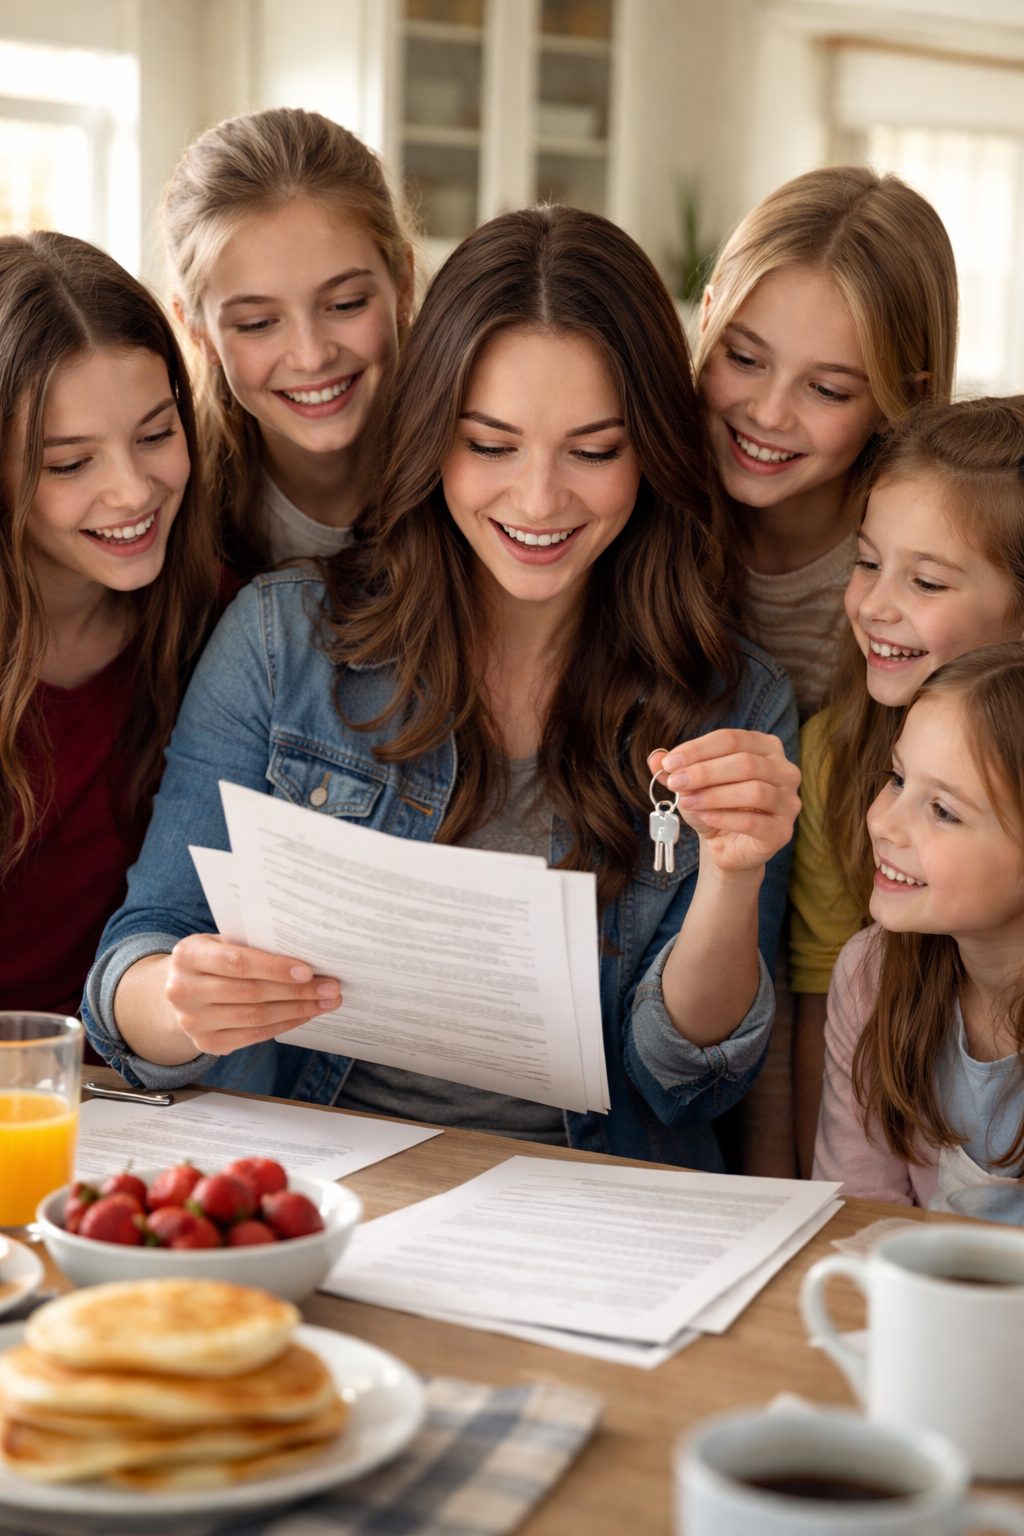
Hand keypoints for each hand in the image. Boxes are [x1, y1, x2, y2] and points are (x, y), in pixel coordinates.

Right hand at [164, 934, 341, 1055]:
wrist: (182, 990)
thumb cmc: (214, 959)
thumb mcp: (222, 942)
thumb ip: (252, 945)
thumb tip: (307, 954)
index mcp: (188, 955)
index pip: (237, 962)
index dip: (274, 968)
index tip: (308, 971)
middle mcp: (183, 990)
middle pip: (250, 992)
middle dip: (297, 991)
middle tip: (331, 987)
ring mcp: (192, 1021)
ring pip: (256, 1017)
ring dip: (297, 1009)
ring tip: (326, 1002)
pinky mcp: (206, 1044)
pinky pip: (254, 1036)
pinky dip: (285, 1024)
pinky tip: (306, 1014)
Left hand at [648, 730, 799, 874]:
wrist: (727, 846)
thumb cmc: (714, 806)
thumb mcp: (691, 783)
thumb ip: (676, 768)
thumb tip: (655, 759)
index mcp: (766, 747)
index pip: (731, 739)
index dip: (697, 749)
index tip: (669, 763)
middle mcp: (785, 771)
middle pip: (745, 763)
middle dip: (704, 772)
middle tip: (675, 783)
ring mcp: (789, 802)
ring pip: (754, 791)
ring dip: (714, 795)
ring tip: (686, 801)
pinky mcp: (782, 831)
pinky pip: (754, 821)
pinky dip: (724, 817)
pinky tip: (702, 817)